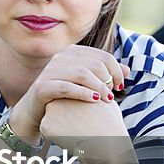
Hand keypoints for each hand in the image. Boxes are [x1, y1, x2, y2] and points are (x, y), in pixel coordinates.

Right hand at [9, 45, 129, 138]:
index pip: (102, 56)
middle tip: (113, 94)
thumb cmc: (65, 96)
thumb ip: (105, 74)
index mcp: (72, 52)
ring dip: (98, 87)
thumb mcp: (86, 83)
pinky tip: (94, 101)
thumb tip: (127, 70)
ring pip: (82, 74)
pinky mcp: (42, 87)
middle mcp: (60, 58)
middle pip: (94, 64)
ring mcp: (50, 71)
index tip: (120, 85)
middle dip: (108, 79)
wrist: (35, 111)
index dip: (116, 70)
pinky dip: (83, 94)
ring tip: (106, 99)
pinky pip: (67, 87)